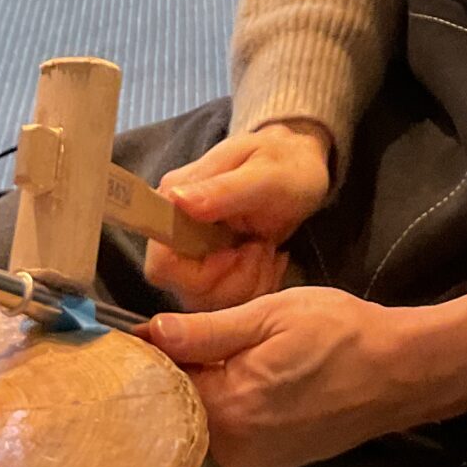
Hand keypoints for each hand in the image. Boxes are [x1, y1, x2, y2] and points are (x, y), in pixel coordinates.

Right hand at [143, 119, 333, 312]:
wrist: (304, 167)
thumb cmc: (284, 165)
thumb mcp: (264, 173)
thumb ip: (222, 189)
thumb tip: (176, 199)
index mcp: (175, 202)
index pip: (161, 264)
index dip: (200, 273)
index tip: (236, 253)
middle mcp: (176, 232)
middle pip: (186, 290)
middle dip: (233, 280)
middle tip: (262, 248)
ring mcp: (194, 254)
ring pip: (209, 301)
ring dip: (249, 283)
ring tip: (268, 249)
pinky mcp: (214, 270)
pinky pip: (228, 301)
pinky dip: (256, 286)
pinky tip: (270, 258)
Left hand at [144, 282, 466, 466]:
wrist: (400, 372)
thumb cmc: (339, 332)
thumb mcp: (271, 314)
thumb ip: (206, 330)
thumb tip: (149, 334)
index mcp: (229, 408)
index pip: (161, 384)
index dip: (149, 354)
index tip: (140, 328)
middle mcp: (233, 448)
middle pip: (177, 408)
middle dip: (175, 372)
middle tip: (181, 332)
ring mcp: (251, 462)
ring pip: (201, 421)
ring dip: (202, 389)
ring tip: (218, 351)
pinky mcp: (268, 464)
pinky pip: (227, 433)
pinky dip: (226, 406)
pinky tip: (244, 378)